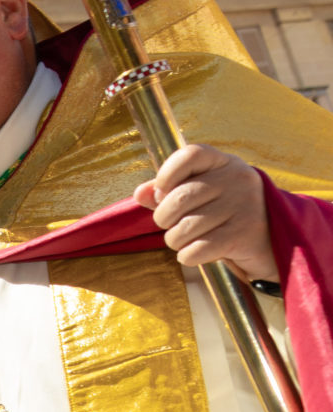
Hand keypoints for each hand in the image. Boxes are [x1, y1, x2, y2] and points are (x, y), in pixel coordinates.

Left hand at [134, 144, 278, 284]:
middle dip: (164, 219)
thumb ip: (167, 192)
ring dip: (176, 241)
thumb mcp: (201, 194)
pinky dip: (188, 256)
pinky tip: (198, 252)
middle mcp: (237, 179)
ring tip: (189, 239)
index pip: (190, 154)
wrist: (270, 238)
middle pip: (178, 199)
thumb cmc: (225, 213)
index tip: (163, 191)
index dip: (167, 174)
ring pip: (184, 229)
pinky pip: (195, 250)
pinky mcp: (245, 234)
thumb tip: (141, 193)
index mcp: (224, 163)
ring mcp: (245, 205)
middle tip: (172, 225)